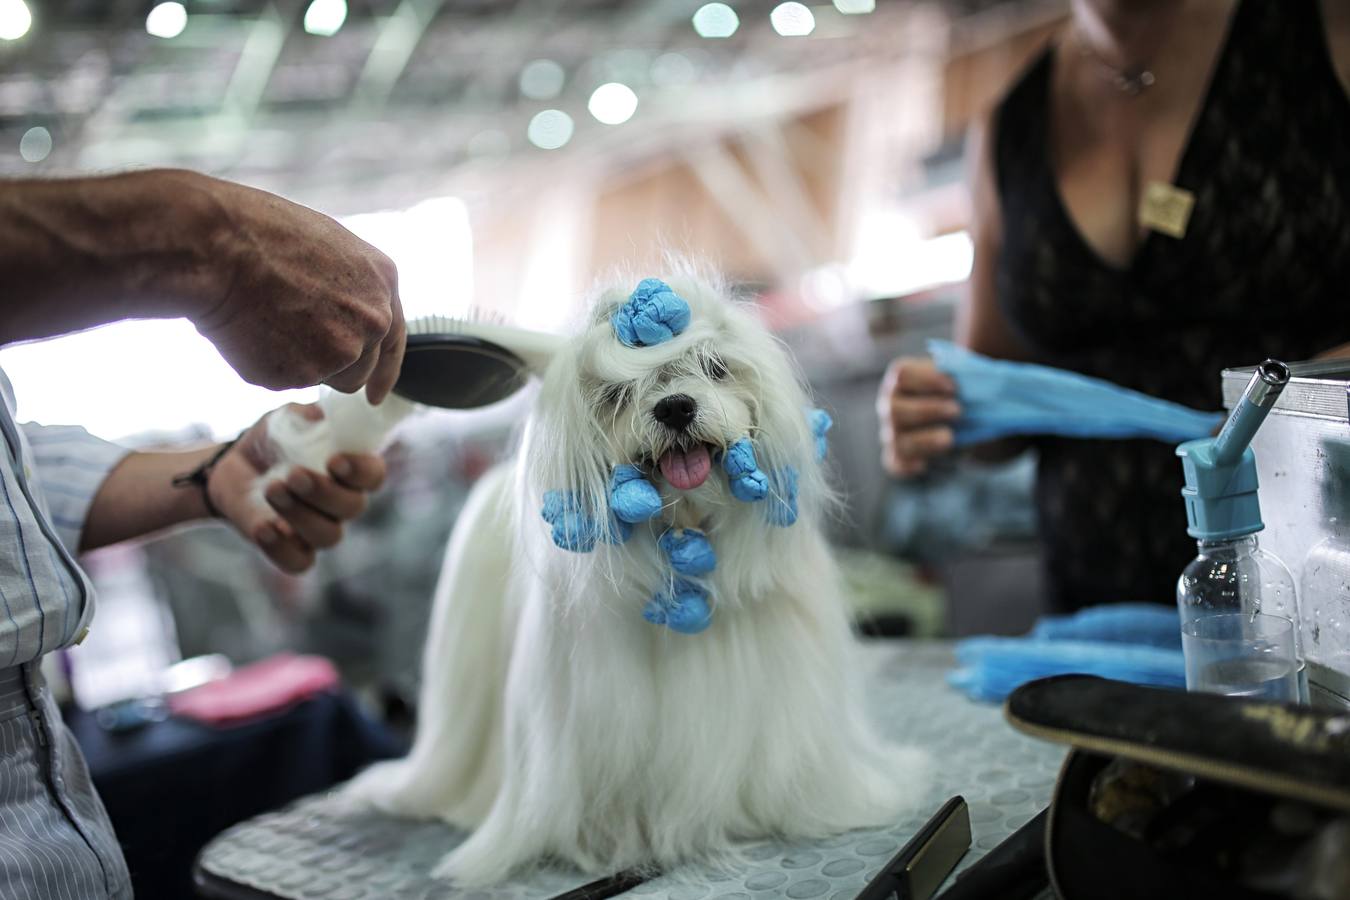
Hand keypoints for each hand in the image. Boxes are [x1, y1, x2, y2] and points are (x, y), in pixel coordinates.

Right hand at [184, 173, 406, 402]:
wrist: (221, 248)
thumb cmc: (261, 234)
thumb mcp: (326, 246)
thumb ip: (348, 289)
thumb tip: (342, 316)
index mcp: (382, 282)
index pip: (394, 340)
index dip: (385, 372)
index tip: (376, 396)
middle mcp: (373, 320)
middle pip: (360, 368)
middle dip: (332, 364)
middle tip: (292, 335)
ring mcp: (343, 349)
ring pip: (327, 379)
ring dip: (303, 366)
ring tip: (271, 324)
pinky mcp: (306, 372)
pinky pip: (288, 381)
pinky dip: (269, 365)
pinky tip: (253, 331)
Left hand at [207, 405, 386, 572]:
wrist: (231, 466)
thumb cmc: (272, 440)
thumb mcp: (289, 418)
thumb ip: (311, 417)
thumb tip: (327, 416)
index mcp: (350, 471)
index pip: (373, 476)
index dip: (361, 471)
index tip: (334, 460)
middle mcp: (341, 503)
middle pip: (353, 508)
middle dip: (323, 492)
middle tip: (293, 474)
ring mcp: (317, 529)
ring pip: (328, 536)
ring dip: (300, 514)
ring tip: (272, 489)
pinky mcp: (290, 549)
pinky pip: (299, 562)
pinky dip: (281, 548)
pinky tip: (264, 527)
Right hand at [877, 357, 961, 477]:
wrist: (957, 425)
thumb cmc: (956, 395)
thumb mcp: (960, 380)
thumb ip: (966, 374)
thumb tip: (977, 377)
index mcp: (901, 380)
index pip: (902, 375)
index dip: (928, 380)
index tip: (955, 387)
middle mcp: (890, 406)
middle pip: (895, 409)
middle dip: (927, 410)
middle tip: (958, 411)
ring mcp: (891, 435)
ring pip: (898, 440)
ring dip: (925, 440)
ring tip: (950, 438)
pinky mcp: (898, 459)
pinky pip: (897, 465)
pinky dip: (909, 466)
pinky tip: (925, 465)